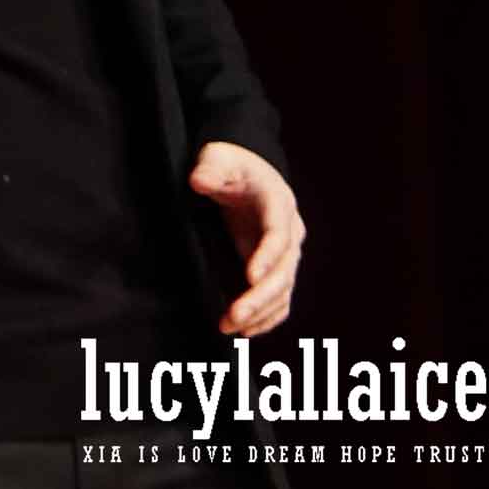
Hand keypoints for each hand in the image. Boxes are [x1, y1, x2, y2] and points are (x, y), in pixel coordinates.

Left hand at [189, 141, 304, 336]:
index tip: (251, 276)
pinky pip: (279, 298)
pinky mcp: (274, 268)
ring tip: (230, 328)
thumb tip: (199, 181)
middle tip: (234, 316)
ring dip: (260, 312)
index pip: (278, 234)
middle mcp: (288, 231)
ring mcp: (284, 253)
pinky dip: (267, 316)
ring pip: (283, 289)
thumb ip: (211, 169)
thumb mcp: (218, 158)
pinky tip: (245, 331)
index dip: (267, 256)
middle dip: (261, 296)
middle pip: (284, 270)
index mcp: (278, 203)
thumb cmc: (230, 165)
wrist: (245, 173)